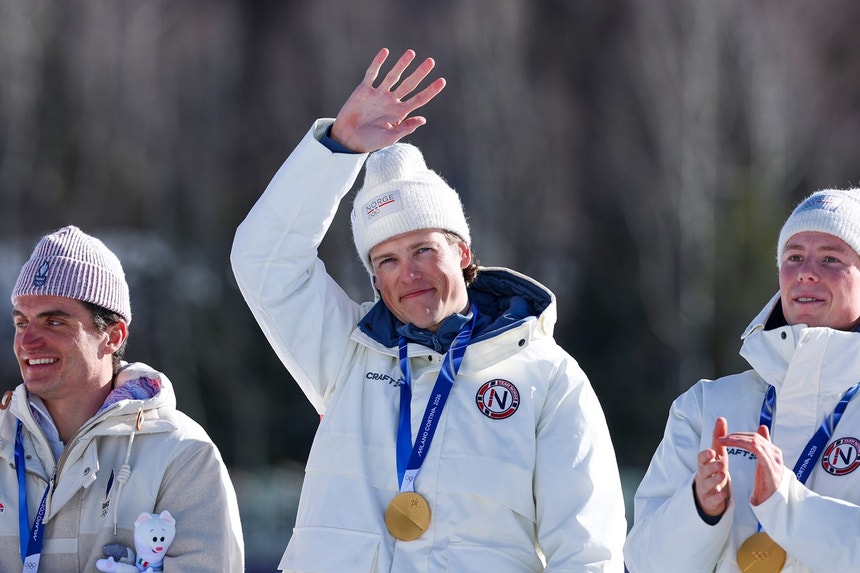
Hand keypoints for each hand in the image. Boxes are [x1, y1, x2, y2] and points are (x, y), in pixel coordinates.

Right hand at [330, 48, 445, 152]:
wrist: (348, 139)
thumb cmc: (370, 142)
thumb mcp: (389, 137)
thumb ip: (405, 127)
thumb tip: (423, 119)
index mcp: (399, 113)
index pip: (419, 99)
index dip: (430, 90)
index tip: (442, 81)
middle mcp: (391, 101)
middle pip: (409, 84)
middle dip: (420, 73)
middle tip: (431, 61)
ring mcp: (378, 94)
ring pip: (393, 76)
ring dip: (402, 64)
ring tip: (411, 52)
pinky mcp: (364, 90)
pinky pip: (372, 74)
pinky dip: (378, 63)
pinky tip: (385, 52)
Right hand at [695, 417, 730, 516]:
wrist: (709, 494)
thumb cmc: (713, 470)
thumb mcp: (717, 454)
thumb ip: (718, 437)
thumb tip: (721, 418)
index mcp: (704, 464)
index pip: (701, 458)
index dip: (705, 455)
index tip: (712, 452)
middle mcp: (702, 475)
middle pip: (703, 470)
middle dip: (711, 467)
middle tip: (720, 464)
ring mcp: (705, 488)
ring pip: (707, 484)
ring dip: (715, 480)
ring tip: (723, 476)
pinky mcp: (709, 500)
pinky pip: (712, 499)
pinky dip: (716, 497)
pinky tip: (722, 494)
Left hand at [719, 424, 782, 504]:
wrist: (774, 502)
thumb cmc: (767, 482)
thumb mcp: (764, 463)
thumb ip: (762, 447)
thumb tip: (763, 427)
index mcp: (773, 452)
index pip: (756, 437)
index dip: (740, 435)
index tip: (726, 436)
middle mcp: (775, 454)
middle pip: (754, 438)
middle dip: (736, 436)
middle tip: (721, 438)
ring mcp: (774, 460)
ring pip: (754, 442)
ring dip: (736, 439)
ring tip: (723, 440)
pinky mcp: (770, 468)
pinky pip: (757, 451)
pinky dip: (743, 444)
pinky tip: (733, 444)